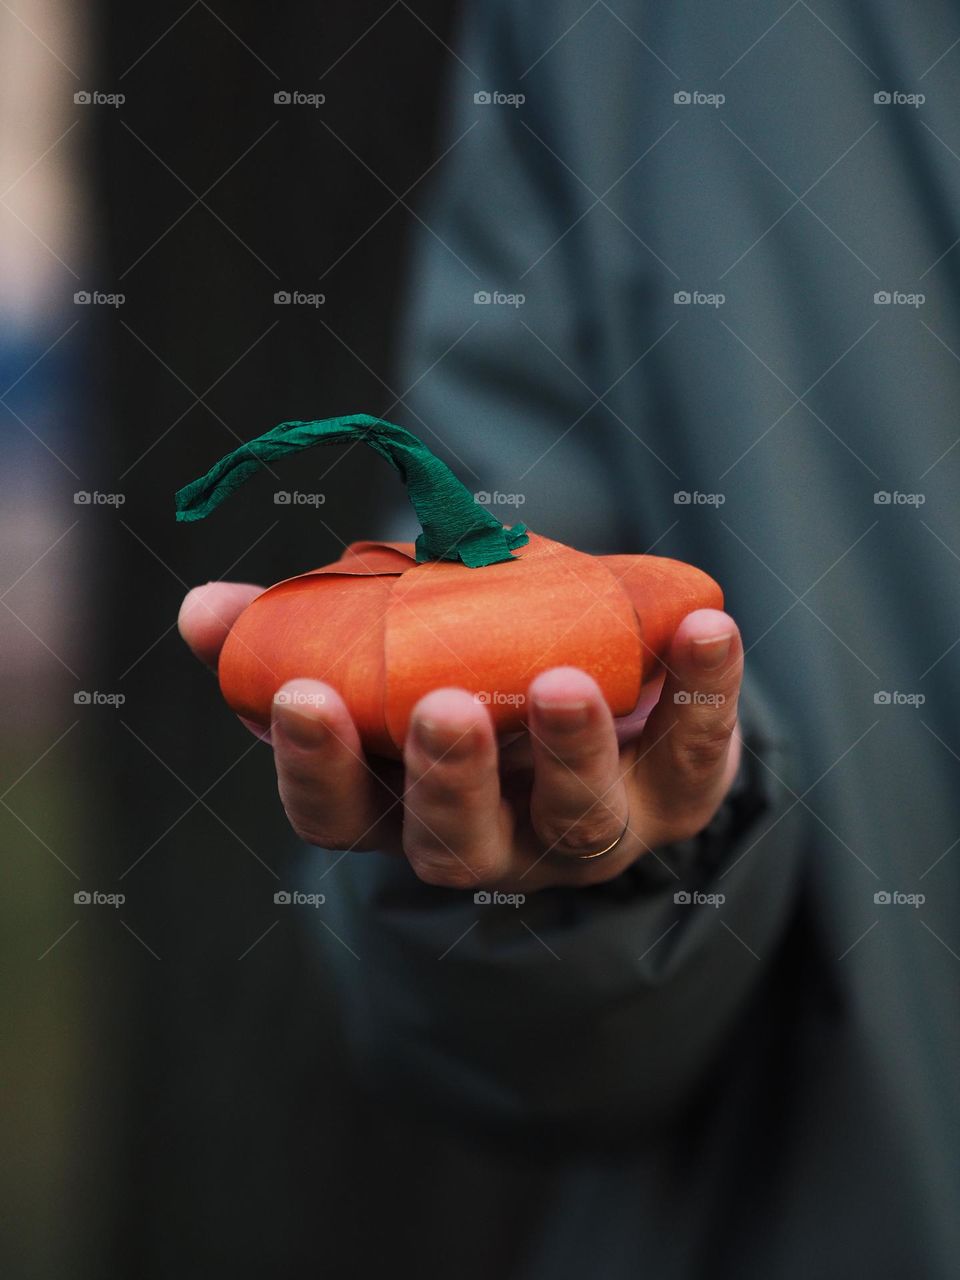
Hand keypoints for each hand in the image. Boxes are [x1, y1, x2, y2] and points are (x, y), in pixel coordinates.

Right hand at [178, 583, 742, 890]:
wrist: (607, 702)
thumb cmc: (472, 679)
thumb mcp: (387, 657)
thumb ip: (303, 632)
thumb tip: (201, 609)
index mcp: (405, 808)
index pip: (341, 816)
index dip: (316, 766)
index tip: (301, 697)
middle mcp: (493, 841)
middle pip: (458, 840)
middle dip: (449, 779)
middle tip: (443, 709)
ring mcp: (586, 830)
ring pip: (579, 818)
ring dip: (573, 752)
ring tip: (570, 682)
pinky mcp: (674, 793)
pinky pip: (694, 753)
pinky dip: (703, 692)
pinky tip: (706, 627)